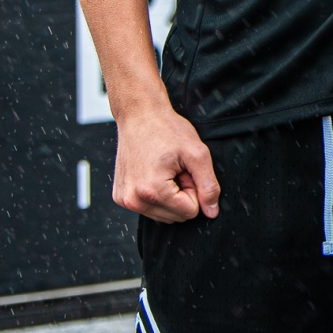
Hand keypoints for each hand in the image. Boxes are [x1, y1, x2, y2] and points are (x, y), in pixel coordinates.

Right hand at [115, 102, 221, 221]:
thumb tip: (212, 212)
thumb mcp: (197, 154)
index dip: (194, 188)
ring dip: (170, 195)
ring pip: (163, 215)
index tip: (184, 169)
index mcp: (153, 192)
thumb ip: (208, 185)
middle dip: (182, 193)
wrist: (139, 115)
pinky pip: (149, 209)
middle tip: (175, 168)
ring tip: (165, 170)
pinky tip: (152, 172)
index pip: (190, 212)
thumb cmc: (168, 130)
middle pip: (176, 216)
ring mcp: (124, 200)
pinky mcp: (120, 198)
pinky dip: (156, 194)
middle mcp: (134, 201)